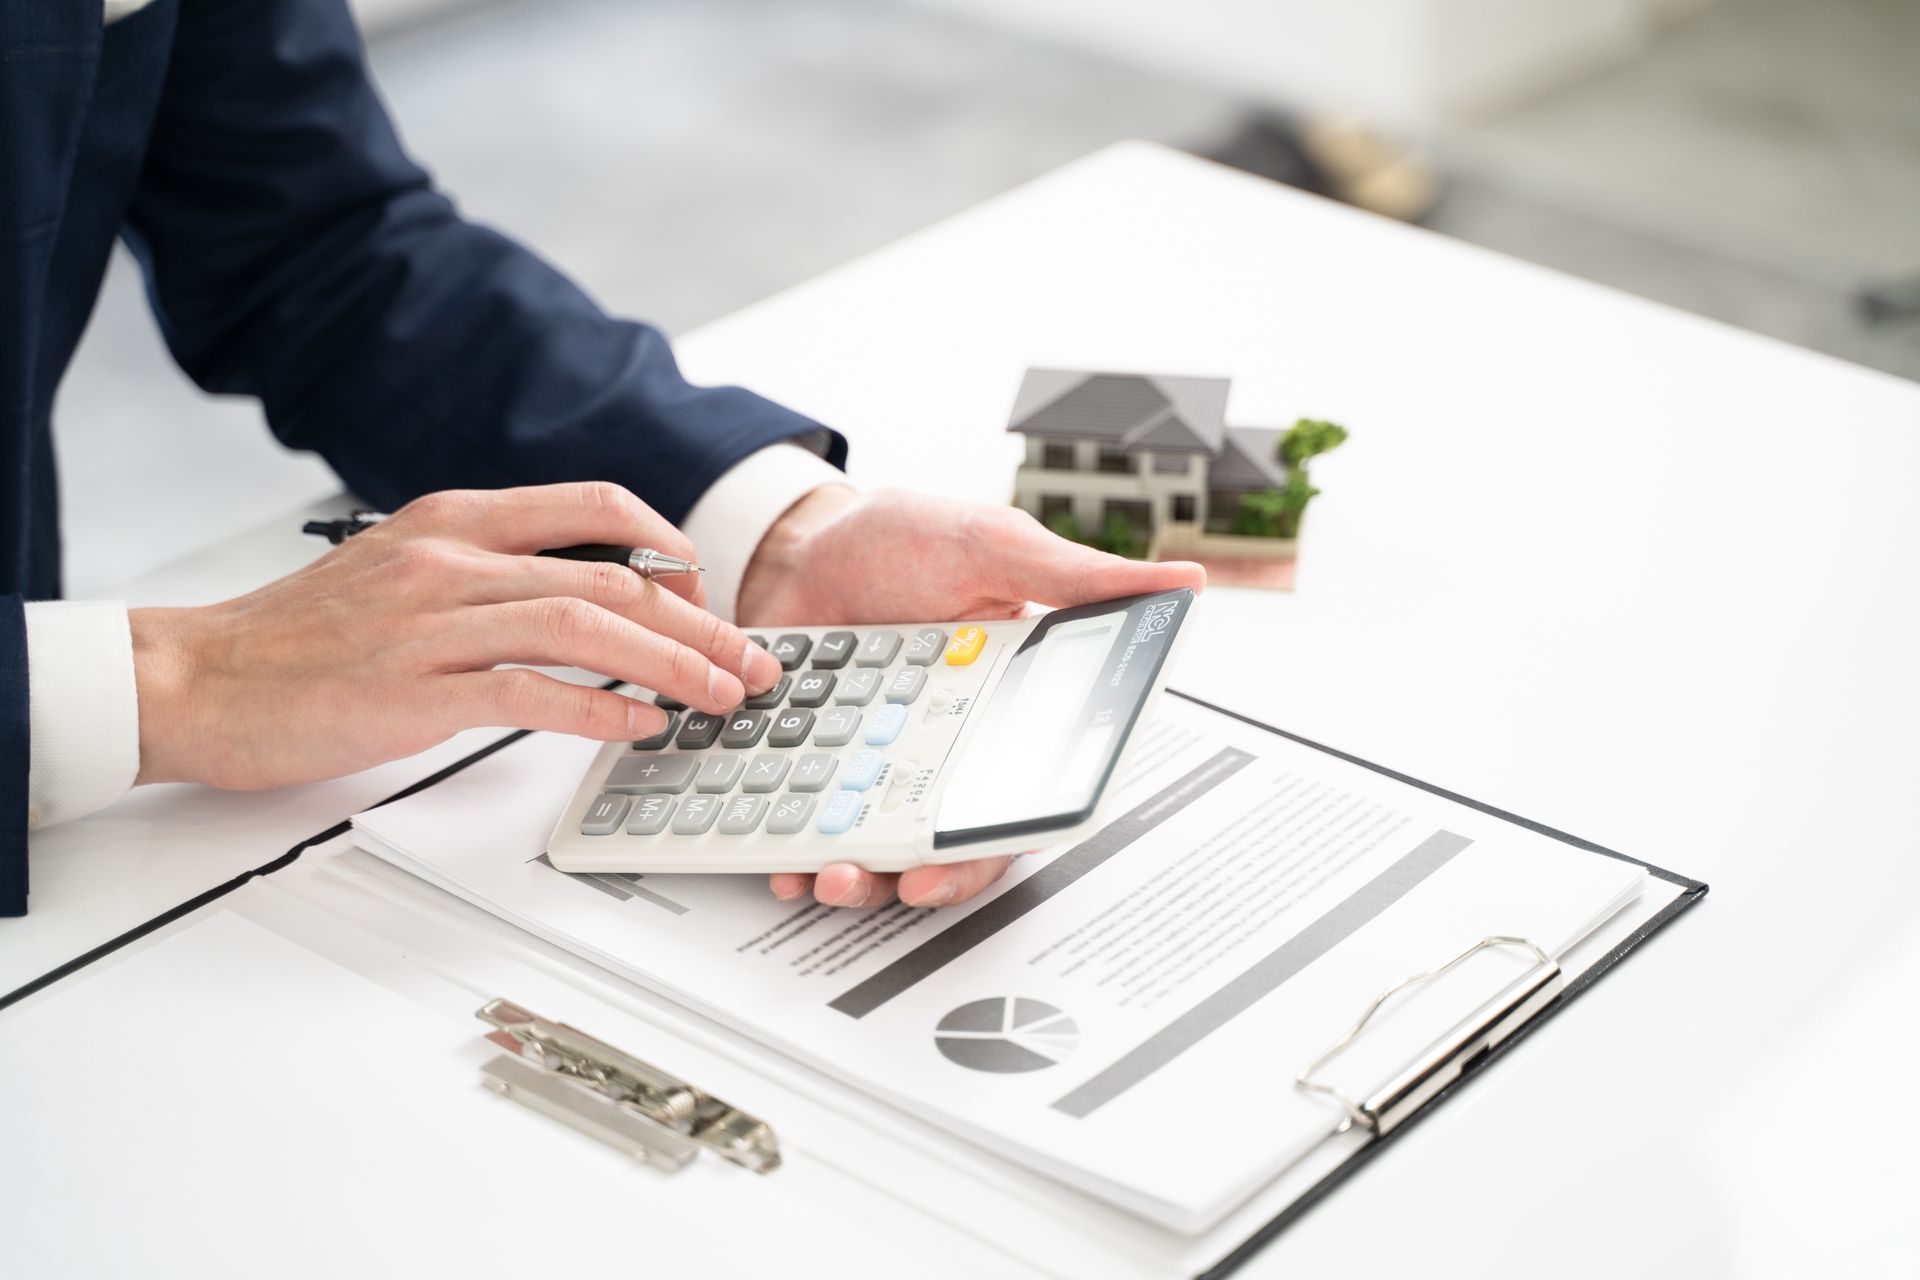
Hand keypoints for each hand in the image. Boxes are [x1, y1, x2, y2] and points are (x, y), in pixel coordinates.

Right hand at [131, 483, 783, 789]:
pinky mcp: (413, 691)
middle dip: (699, 621)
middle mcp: (452, 558)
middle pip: (614, 575)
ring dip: (671, 664)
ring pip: (586, 627)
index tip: (708, 595)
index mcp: (455, 519)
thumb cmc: (300, 637)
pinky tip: (643, 728)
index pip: (597, 505)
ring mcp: (432, 623)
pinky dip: (602, 712)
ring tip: (720, 697)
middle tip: (749, 661)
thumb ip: (489, 569)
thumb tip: (584, 596)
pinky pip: (531, 695)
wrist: (195, 678)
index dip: (672, 547)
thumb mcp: (403, 568)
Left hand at [738, 486, 1204, 909]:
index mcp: (1002, 707)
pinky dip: (794, 854)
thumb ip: (1079, 579)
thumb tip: (1182, 585)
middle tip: (901, 880)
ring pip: (881, 849)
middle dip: (928, 875)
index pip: (1021, 793)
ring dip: (859, 879)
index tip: (971, 852)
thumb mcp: (994, 546)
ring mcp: (876, 763)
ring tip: (829, 875)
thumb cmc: (901, 540)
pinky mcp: (818, 769)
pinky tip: (779, 859)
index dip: (1002, 836)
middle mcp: (942, 748)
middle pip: (951, 839)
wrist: (799, 540)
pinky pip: (812, 829)